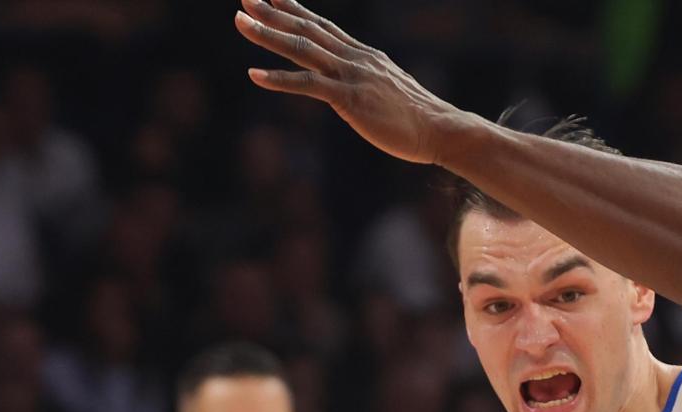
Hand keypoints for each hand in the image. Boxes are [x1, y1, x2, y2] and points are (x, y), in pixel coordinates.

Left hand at [234, 0, 461, 164]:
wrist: (440, 129)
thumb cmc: (419, 117)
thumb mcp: (390, 90)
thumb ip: (370, 82)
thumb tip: (361, 87)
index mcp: (364, 55)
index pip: (323, 25)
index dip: (295, 9)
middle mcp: (355, 58)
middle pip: (308, 30)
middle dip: (274, 13)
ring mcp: (352, 76)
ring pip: (303, 49)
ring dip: (268, 34)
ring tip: (240, 22)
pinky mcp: (350, 98)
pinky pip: (308, 84)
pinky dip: (279, 79)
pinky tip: (254, 73)